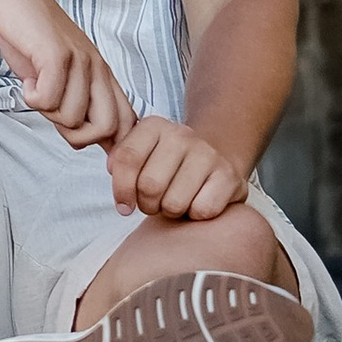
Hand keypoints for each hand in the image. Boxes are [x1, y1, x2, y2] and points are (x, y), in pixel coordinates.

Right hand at [0, 0, 129, 151]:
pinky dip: (32, 99)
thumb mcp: (60, 73)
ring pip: (72, 118)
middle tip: (51, 115)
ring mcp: (80, 60)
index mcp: (102, 73)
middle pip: (108, 128)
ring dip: (46, 112)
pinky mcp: (56, 53)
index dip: (107, 142)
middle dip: (76, 136)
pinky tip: (27, 82)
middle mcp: (97, 67)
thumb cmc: (29, 35)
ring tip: (35, 88)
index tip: (76, 137)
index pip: (126, 122)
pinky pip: (48, 100)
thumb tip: (84, 140)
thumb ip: (75, 102)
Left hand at [105, 111, 248, 221]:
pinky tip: (197, 203)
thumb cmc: (169, 165)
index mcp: (154, 125)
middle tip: (154, 203)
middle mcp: (181, 134)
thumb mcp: (142, 154)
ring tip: (175, 202)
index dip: (121, 189)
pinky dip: (195, 216)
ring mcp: (207, 153)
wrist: (215, 159)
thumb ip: (122, 160)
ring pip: (174, 203)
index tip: (124, 205)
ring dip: (171, 212)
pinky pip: (201, 211)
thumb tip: (112, 168)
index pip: (126, 159)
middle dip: (147, 205)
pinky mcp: (229, 176)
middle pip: (149, 186)